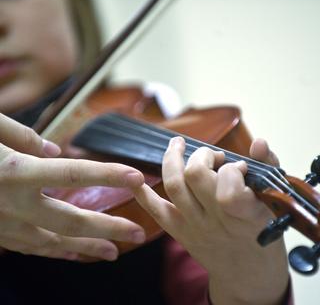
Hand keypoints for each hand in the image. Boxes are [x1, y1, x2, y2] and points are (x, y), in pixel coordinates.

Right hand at [0, 114, 145, 260]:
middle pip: (71, 219)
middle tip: (139, 234)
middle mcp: (12, 203)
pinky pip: (32, 246)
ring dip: (87, 248)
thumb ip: (20, 136)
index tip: (136, 177)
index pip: (73, 173)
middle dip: (108, 228)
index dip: (108, 175)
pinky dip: (57, 251)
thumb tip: (53, 151)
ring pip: (53, 241)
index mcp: (14, 172)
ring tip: (114, 253)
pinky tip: (74, 253)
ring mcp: (3, 225)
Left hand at [133, 137, 288, 304]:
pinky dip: (144, 194)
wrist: (247, 276)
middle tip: (214, 156)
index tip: (240, 166)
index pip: (228, 185)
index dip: (232, 168)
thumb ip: (268, 168)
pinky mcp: (180, 233)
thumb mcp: (275, 205)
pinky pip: (157, 211)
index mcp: (245, 215)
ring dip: (172, 159)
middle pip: (194, 176)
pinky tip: (138, 179)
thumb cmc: (265, 236)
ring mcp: (194, 227)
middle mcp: (216, 221)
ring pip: (174, 186)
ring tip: (178, 146)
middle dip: (202, 155)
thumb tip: (258, 142)